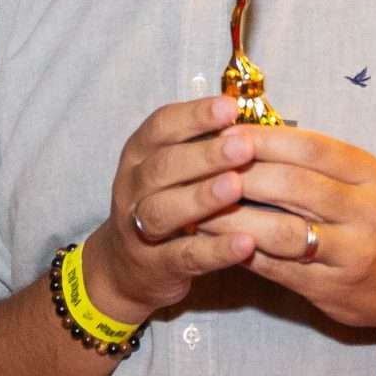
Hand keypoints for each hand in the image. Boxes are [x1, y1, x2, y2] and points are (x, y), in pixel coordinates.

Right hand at [79, 96, 261, 322]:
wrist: (125, 268)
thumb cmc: (163, 204)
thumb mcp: (172, 171)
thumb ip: (202, 146)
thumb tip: (250, 118)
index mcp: (139, 155)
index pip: (161, 127)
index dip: (194, 116)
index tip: (230, 107)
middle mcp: (133, 188)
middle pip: (163, 166)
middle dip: (205, 154)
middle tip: (244, 146)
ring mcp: (137, 228)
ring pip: (164, 210)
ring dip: (201, 197)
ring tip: (236, 186)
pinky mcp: (155, 265)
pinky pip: (183, 256)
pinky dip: (215, 250)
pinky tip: (245, 242)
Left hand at [204, 125, 375, 330]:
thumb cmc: (369, 219)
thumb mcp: (356, 180)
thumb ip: (309, 162)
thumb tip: (243, 137)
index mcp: (367, 173)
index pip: (310, 147)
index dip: (263, 138)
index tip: (223, 133)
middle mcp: (365, 210)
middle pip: (293, 185)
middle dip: (240, 175)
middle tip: (198, 170)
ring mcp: (351, 252)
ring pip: (282, 230)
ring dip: (233, 218)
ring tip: (196, 209)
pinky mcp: (331, 288)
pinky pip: (278, 267)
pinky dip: (242, 252)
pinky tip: (215, 242)